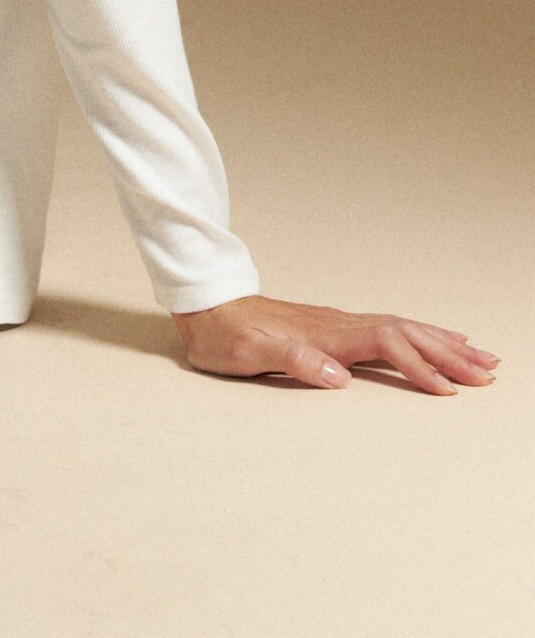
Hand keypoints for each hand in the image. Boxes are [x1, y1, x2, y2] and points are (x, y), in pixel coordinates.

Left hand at [170, 293, 500, 394]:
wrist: (206, 308)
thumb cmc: (225, 335)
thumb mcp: (249, 352)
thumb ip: (292, 360)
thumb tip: (338, 376)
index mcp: (326, 333)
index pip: (385, 345)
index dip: (419, 366)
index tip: (449, 389)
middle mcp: (339, 324)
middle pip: (405, 333)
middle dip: (448, 353)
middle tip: (489, 372)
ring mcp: (339, 324)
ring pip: (402, 329)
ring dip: (441, 343)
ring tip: (479, 356)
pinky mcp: (335, 329)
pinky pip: (389, 330)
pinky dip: (419, 336)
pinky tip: (431, 341)